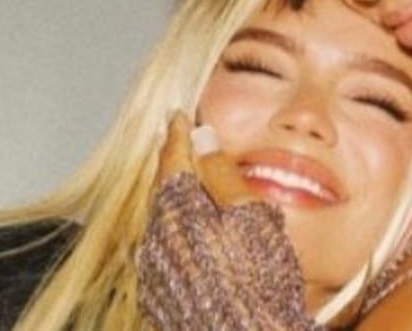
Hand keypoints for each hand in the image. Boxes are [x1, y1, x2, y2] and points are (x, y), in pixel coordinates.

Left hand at [136, 115, 317, 330]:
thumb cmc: (258, 277)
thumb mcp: (250, 214)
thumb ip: (223, 172)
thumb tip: (202, 134)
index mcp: (177, 208)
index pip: (173, 158)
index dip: (178, 134)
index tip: (180, 116)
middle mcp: (156, 236)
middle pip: (161, 188)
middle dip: (172, 164)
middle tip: (181, 143)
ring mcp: (153, 269)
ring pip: (160, 219)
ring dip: (173, 200)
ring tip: (190, 186)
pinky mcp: (157, 296)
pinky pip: (161, 251)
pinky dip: (175, 233)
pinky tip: (193, 236)